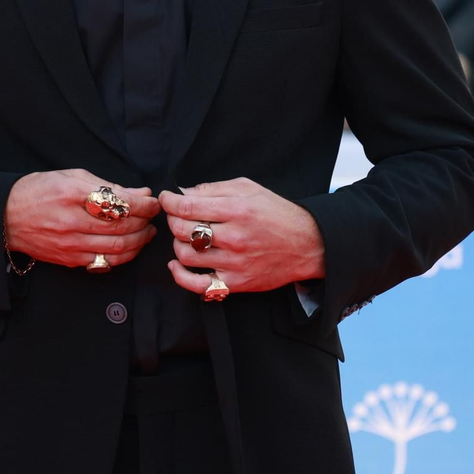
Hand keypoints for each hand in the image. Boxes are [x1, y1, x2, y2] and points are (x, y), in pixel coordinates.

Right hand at [3, 170, 161, 270]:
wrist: (7, 217)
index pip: (119, 202)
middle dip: (145, 222)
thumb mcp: (71, 177)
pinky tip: (130, 247)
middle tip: (153, 217)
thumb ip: (107, 185)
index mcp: (72, 193)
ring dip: (139, 241)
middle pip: (121, 227)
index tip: (154, 201)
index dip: (144, 204)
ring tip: (147, 232)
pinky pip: (105, 262)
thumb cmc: (39, 191)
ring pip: (117, 248)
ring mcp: (70, 244)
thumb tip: (141, 193)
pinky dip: (123, 256)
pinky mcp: (69, 260)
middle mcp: (72, 220)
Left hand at [160, 177, 325, 296]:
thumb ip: (214, 189)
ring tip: (183, 236)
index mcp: (237, 210)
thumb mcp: (249, 189)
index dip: (169, 201)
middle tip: (175, 215)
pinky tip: (176, 265)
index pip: (188, 206)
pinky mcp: (236, 282)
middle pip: (183, 230)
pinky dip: (180, 276)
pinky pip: (198, 285)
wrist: (308, 245)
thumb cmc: (278, 213)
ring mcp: (235, 263)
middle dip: (171, 220)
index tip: (166, 198)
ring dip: (176, 243)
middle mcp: (234, 237)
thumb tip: (183, 193)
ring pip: (186, 255)